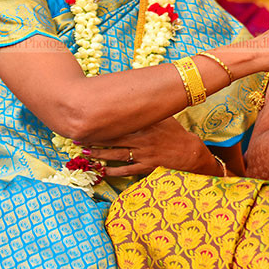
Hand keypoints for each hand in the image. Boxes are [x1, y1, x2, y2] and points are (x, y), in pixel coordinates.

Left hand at [84, 117, 215, 176]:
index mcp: (147, 125)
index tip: (88, 121)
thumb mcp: (164, 118)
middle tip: (78, 138)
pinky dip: (114, 171)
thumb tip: (135, 97)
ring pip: (117, 155)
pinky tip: (103, 170)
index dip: (103, 123)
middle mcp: (143, 139)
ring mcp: (145, 154)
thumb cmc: (176, 133)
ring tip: (86, 153)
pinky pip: (127, 170)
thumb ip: (149, 111)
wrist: (190, 153)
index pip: (121, 123)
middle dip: (95, 139)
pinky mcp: (147, 167)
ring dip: (100, 154)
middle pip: (114, 139)